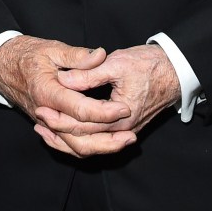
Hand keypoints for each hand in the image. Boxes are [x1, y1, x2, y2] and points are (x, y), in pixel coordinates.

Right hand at [0, 35, 136, 157]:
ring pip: (73, 146)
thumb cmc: (26, 54)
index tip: (125, 108)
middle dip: (108, 138)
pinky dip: (83, 148)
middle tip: (131, 134)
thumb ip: (77, 56)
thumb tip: (100, 55)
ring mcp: (44, 122)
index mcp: (47, 92)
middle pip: (79, 136)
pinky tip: (101, 145)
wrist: (2, 64)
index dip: (104, 112)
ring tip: (122, 142)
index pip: (80, 110)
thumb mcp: (51, 48)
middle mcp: (46, 113)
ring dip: (100, 147)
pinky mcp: (46, 125)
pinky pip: (65, 145)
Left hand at [47, 44, 180, 141]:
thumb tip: (64, 78)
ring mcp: (123, 131)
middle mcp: (122, 129)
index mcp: (121, 115)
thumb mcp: (117, 63)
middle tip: (38, 118)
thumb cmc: (148, 65)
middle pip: (84, 139)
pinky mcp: (122, 129)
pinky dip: (77, 140)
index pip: (83, 124)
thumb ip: (89, 73)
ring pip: (90, 147)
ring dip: (65, 140)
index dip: (60, 116)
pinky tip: (62, 131)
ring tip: (43, 129)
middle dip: (58, 131)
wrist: (173, 71)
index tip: (41, 107)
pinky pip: (96, 142)